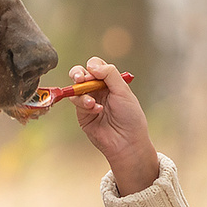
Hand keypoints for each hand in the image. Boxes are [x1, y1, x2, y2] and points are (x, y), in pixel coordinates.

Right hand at [72, 57, 160, 195]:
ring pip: (76, 88)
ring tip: (92, 103)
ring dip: (82, 92)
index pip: (96, 66)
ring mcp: (89, 101)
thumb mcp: (123, 91)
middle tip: (79, 78)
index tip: (94, 71)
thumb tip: (92, 65)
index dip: (93, 66)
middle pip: (81, 74)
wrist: (126, 141)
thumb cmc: (130, 117)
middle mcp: (98, 90)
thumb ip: (109, 74)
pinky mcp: (82, 114)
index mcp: (110, 82)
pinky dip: (84, 104)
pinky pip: (76, 102)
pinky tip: (96, 110)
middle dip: (77, 73)